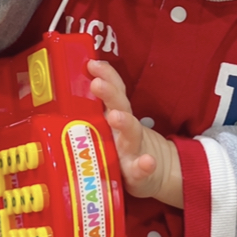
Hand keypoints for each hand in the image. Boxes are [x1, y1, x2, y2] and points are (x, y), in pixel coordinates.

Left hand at [87, 59, 182, 207]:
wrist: (159, 169)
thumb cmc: (126, 146)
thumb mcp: (115, 126)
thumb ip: (101, 109)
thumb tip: (77, 81)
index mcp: (116, 117)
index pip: (113, 91)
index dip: (106, 75)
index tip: (92, 64)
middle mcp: (124, 130)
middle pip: (120, 107)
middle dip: (109, 94)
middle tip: (97, 83)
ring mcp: (133, 150)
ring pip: (130, 134)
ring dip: (124, 123)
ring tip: (115, 116)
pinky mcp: (139, 173)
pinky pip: (141, 169)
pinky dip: (145, 165)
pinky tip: (148, 162)